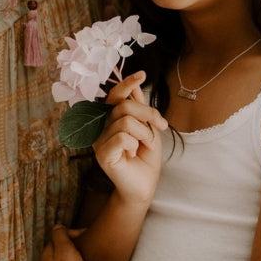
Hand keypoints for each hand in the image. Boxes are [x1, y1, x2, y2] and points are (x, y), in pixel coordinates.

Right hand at [93, 72, 166, 206]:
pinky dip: (135, 144)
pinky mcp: (102, 154)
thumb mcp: (148, 129)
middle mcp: (101, 127)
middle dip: (149, 113)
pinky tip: (133, 154)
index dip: (127, 83)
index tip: (142, 74)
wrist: (145, 186)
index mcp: (110, 119)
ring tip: (145, 145)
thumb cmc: (146, 158)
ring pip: (125, 121)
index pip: (114, 95)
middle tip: (162, 127)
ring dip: (144, 133)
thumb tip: (135, 86)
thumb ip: (139, 108)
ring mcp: (99, 140)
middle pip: (124, 105)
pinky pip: (122, 137)